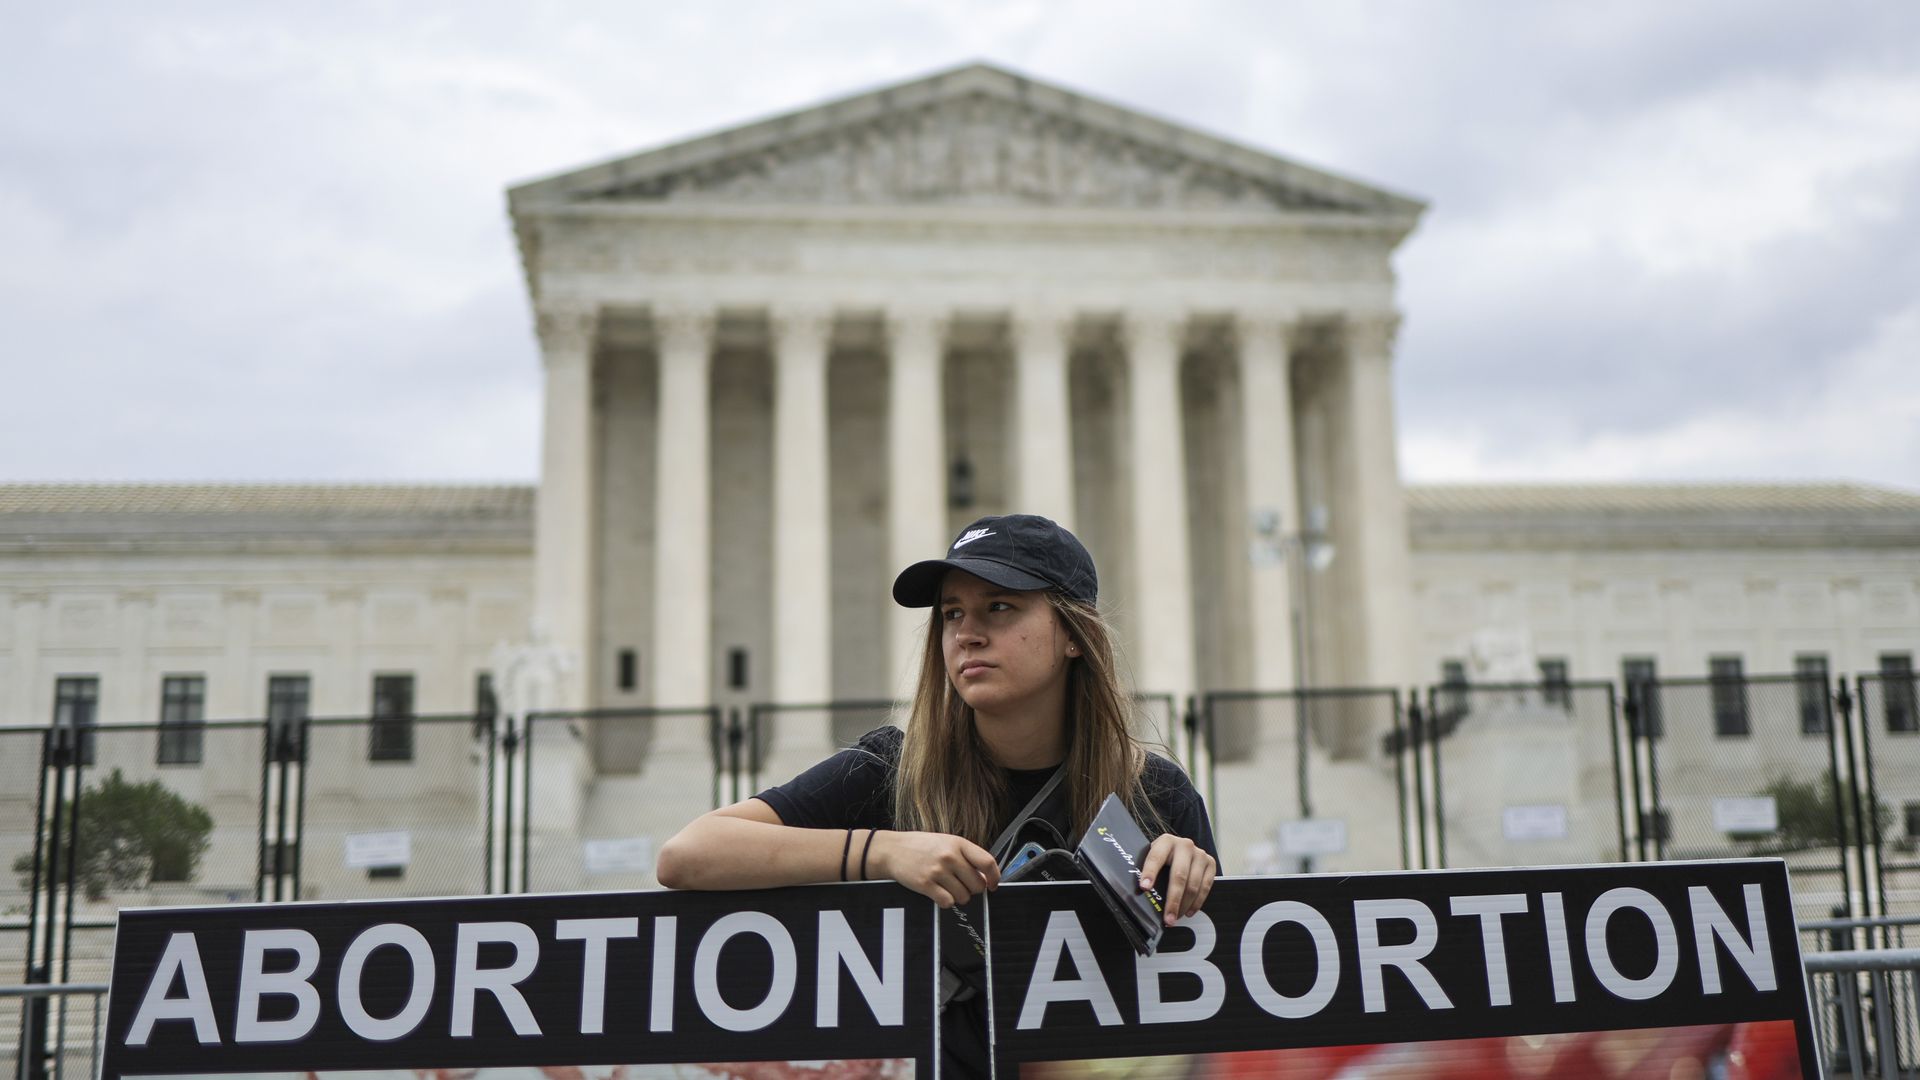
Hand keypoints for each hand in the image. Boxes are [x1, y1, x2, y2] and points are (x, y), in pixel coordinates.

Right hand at [869, 830, 999, 907]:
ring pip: (964, 897)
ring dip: (959, 897)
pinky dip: (946, 902)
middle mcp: (950, 856)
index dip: (994, 877)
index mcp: (958, 843)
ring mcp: (937, 871)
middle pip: (977, 885)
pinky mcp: (926, 884)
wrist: (892, 850)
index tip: (992, 885)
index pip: (987, 862)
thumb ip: (966, 856)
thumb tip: (985, 877)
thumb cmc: (921, 846)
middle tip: (963, 886)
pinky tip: (939, 893)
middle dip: (973, 890)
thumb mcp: (946, 842)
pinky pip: (948, 902)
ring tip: (948, 888)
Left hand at [1138, 834, 1216, 925]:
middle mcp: (1185, 846)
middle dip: (1173, 900)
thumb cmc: (1164, 856)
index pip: (1156, 857)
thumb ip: (1147, 869)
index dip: (1150, 873)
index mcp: (1166, 841)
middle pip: (1179, 876)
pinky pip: (1206, 887)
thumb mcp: (1154, 856)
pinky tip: (1188, 912)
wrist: (1182, 847)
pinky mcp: (1211, 863)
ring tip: (1175, 918)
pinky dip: (1197, 903)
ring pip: (1193, 885)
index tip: (1144, 888)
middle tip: (1167, 918)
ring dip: (1184, 906)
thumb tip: (1143, 893)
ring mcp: (1200, 854)